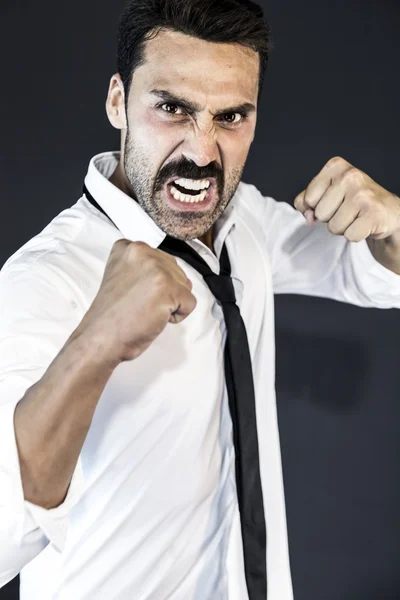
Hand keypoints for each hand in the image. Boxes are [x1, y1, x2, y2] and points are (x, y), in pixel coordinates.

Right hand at [77, 240, 196, 363]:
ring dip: (170, 303)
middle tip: (139, 304)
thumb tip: (186, 280)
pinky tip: (154, 318)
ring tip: (145, 310)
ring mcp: (156, 269)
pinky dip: (177, 316)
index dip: (152, 281)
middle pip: (174, 271)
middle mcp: (142, 252)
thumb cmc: (112, 315)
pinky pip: (190, 303)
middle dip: (164, 291)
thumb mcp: (124, 278)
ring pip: (183, 286)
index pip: (160, 260)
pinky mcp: (168, 288)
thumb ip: (149, 271)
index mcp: (128, 248)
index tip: (134, 292)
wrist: (101, 337)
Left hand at [294, 156, 399, 241]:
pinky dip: (356, 235)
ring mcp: (363, 194)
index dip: (318, 206)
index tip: (335, 201)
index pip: (307, 200)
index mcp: (335, 166)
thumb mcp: (324, 194)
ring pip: (333, 227)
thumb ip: (305, 202)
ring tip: (356, 216)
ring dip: (343, 228)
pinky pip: (350, 235)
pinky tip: (365, 224)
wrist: (386, 211)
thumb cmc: (351, 201)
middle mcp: (350, 175)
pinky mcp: (374, 212)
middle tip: (348, 210)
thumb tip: (309, 217)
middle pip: (320, 214)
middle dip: (331, 218)